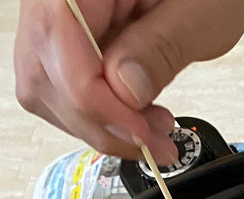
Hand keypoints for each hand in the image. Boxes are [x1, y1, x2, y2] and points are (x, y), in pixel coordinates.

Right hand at [14, 0, 243, 161]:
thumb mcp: (200, 11)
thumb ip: (160, 49)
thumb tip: (125, 92)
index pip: (58, 43)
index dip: (97, 101)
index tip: (141, 132)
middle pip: (43, 73)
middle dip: (101, 121)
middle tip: (152, 141)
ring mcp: (54, 16)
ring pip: (45, 88)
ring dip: (100, 123)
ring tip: (151, 128)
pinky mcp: (66, 39)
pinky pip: (61, 85)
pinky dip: (98, 111)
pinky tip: (135, 114)